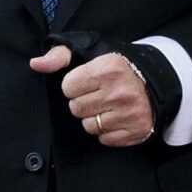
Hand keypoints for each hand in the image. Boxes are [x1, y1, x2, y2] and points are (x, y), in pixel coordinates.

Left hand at [30, 47, 154, 147]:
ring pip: (89, 126)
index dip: (75, 85)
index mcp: (108, 68)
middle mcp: (120, 91)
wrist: (156, 81)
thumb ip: (60, 55)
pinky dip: (108, 131)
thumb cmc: (118, 67)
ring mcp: (130, 113)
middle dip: (84, 102)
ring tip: (109, 106)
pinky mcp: (136, 131)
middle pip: (76, 109)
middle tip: (99, 94)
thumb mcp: (90, 51)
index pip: (68, 88)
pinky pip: (104, 139)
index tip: (89, 81)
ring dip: (95, 118)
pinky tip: (117, 117)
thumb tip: (35, 64)